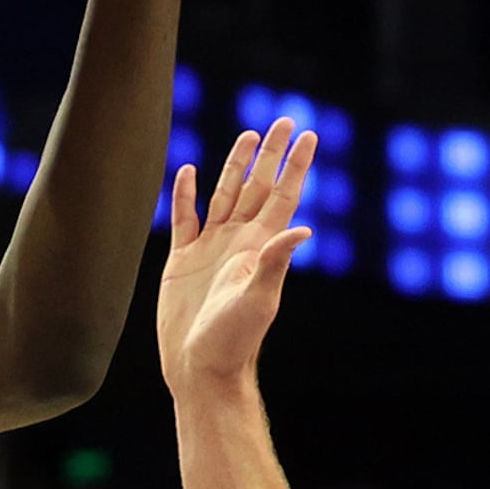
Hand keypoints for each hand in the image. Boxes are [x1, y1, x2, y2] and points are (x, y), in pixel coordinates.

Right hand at [158, 121, 315, 390]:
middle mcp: (238, 242)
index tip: (308, 134)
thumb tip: (303, 229)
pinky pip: (184, 218)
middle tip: (284, 120)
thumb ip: (275, 262)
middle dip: (270, 154)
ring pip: (225, 194)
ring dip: (237, 166)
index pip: (282, 194)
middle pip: (258, 186)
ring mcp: (210, 249)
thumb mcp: (258, 300)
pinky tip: (187, 172)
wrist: (200, 368)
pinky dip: (185, 194)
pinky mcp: (181, 261)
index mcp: (259, 246)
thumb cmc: (233, 341)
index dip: (295, 164)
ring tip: (248, 137)